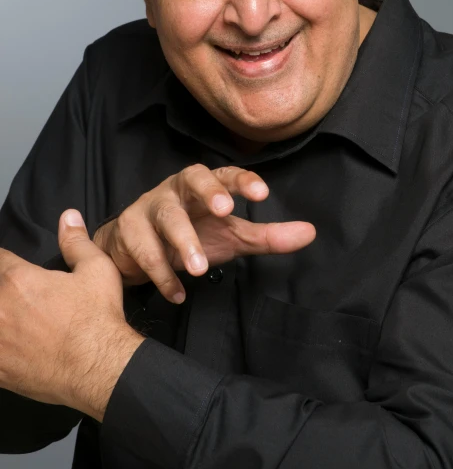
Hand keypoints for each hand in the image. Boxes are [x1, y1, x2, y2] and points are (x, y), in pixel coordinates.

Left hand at [0, 210, 143, 418]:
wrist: (100, 368)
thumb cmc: (98, 316)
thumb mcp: (97, 269)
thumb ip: (76, 241)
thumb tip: (68, 216)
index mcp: (18, 279)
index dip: (4, 261)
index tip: (9, 266)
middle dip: (3, 288)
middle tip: (18, 296)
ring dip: (0, 317)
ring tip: (9, 319)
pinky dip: (0, 346)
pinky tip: (9, 345)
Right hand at [93, 165, 315, 302]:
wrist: (133, 250)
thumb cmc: (191, 233)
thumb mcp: (230, 235)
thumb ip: (266, 235)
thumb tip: (310, 233)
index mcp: (203, 185)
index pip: (224, 174)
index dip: (242, 180)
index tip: (262, 193)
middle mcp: (175, 189)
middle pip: (190, 179)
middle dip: (208, 193)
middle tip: (226, 212)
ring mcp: (148, 207)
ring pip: (165, 218)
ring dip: (182, 243)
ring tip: (199, 269)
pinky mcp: (127, 232)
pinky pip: (144, 252)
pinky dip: (162, 276)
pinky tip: (178, 294)